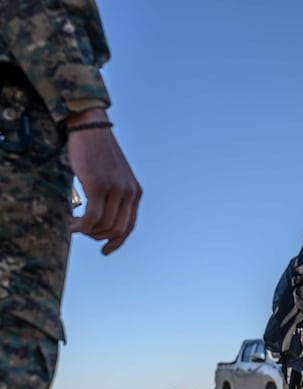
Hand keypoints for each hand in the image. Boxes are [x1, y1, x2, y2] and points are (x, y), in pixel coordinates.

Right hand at [67, 108, 141, 254]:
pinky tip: (71, 224)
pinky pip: (92, 218)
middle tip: (83, 231)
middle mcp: (130, 193)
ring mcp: (115, 190)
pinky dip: (80, 226)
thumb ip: (113, 195)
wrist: (91, 127)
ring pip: (103, 226)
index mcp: (136, 192)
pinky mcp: (98, 187)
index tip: (105, 251)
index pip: (130, 226)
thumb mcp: (113, 176)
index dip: (117, 242)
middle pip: (116, 230)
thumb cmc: (98, 152)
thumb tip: (101, 219)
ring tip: (74, 225)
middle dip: (98, 236)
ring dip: (87, 231)